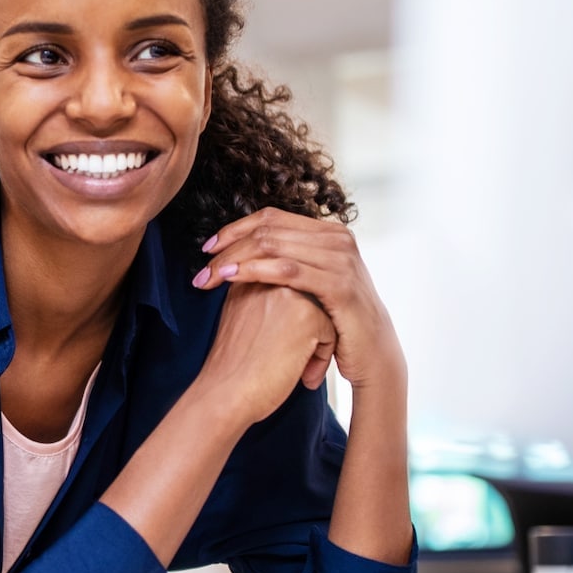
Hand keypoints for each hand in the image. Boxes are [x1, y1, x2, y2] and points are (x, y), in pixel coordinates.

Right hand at [191, 281, 334, 427]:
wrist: (224, 394)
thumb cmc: (231, 367)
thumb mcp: (238, 319)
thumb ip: (261, 302)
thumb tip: (290, 309)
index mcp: (248, 277)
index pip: (288, 291)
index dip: (286, 322)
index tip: (271, 347)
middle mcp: (269, 279)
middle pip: (307, 299)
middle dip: (304, 330)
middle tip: (286, 359)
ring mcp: (289, 294)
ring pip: (323, 314)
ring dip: (315, 345)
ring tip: (297, 369)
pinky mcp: (307, 314)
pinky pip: (331, 332)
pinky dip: (321, 358)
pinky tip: (302, 375)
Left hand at [194, 209, 404, 392]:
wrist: (371, 354)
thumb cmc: (335, 321)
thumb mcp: (312, 283)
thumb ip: (287, 260)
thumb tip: (243, 250)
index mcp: (329, 233)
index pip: (271, 217)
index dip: (234, 229)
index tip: (207, 248)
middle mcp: (338, 239)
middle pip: (268, 229)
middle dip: (228, 245)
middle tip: (201, 266)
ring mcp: (342, 260)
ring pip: (274, 245)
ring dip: (234, 259)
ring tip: (208, 276)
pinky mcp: (340, 285)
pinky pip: (288, 271)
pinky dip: (254, 271)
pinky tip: (231, 279)